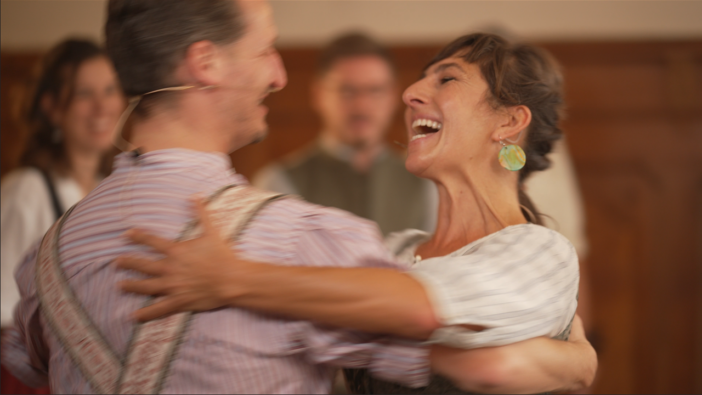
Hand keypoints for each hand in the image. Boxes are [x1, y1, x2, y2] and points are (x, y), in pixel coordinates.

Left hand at [115, 197, 246, 320]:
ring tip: (119, 285)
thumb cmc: (223, 255)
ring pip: (146, 286)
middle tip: (116, 263)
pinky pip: (159, 309)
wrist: (232, 279)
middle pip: (142, 265)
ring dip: (131, 285)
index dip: (137, 236)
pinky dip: (145, 313)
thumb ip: (201, 213)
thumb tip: (195, 195)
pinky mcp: (179, 301)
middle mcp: (170, 268)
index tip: (126, 234)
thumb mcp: (212, 231)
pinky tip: (134, 316)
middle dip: (127, 263)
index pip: (151, 241)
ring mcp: (173, 286)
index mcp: (176, 251)